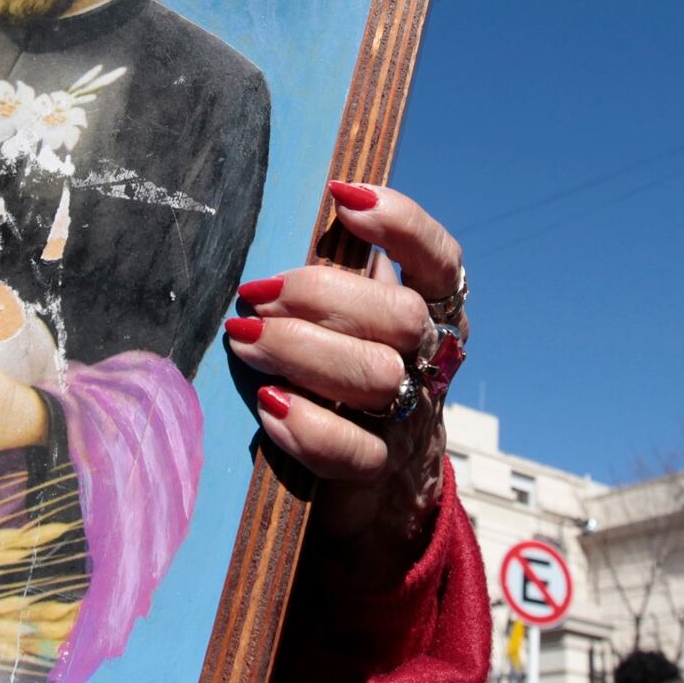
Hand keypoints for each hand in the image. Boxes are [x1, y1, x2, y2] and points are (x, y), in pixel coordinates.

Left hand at [224, 182, 465, 574]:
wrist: (375, 485)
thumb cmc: (348, 378)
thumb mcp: (355, 323)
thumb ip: (339, 280)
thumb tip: (285, 227)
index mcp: (433, 315)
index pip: (440, 262)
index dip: (402, 224)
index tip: (343, 197)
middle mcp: (431, 363)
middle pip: (402, 316)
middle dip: (322, 295)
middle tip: (255, 292)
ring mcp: (409, 419)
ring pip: (376, 377)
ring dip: (301, 352)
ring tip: (244, 338)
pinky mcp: (378, 471)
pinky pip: (351, 450)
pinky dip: (305, 425)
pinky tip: (267, 404)